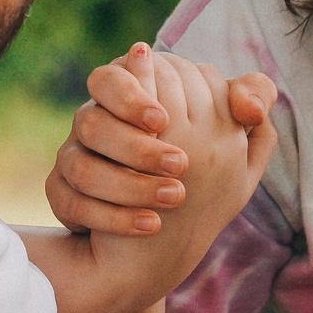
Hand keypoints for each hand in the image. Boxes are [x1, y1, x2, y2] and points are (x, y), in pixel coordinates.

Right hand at [47, 44, 275, 235]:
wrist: (159, 236)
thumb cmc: (198, 171)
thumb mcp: (229, 140)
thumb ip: (245, 104)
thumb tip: (250, 107)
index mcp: (128, 96)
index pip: (113, 77)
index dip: (136, 96)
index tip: (167, 121)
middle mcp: (93, 123)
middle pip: (91, 119)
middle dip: (135, 144)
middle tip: (180, 163)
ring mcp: (73, 160)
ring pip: (80, 166)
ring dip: (129, 184)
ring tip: (176, 197)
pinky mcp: (63, 196)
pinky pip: (71, 203)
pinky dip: (112, 217)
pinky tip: (153, 225)